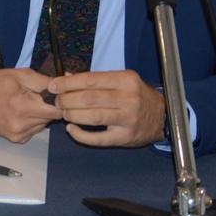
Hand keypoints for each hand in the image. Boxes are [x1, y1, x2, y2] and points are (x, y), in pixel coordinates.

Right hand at [0, 68, 63, 142]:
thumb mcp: (21, 75)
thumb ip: (46, 82)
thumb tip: (67, 84)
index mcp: (23, 107)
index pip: (57, 111)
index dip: (60, 101)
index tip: (56, 94)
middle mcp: (22, 125)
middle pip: (51, 118)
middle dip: (49, 106)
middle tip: (37, 96)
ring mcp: (18, 134)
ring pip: (44, 125)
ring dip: (41, 115)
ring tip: (27, 103)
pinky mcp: (16, 139)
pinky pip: (34, 130)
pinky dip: (33, 122)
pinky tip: (22, 113)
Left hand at [47, 70, 164, 147]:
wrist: (162, 116)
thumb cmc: (136, 96)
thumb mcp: (121, 81)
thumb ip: (95, 79)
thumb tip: (66, 77)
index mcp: (126, 80)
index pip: (90, 80)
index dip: (68, 83)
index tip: (53, 85)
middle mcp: (129, 98)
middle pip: (89, 98)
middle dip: (67, 99)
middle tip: (57, 101)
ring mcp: (128, 119)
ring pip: (92, 117)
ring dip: (72, 115)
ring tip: (63, 113)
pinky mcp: (125, 137)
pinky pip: (97, 138)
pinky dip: (80, 134)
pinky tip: (71, 129)